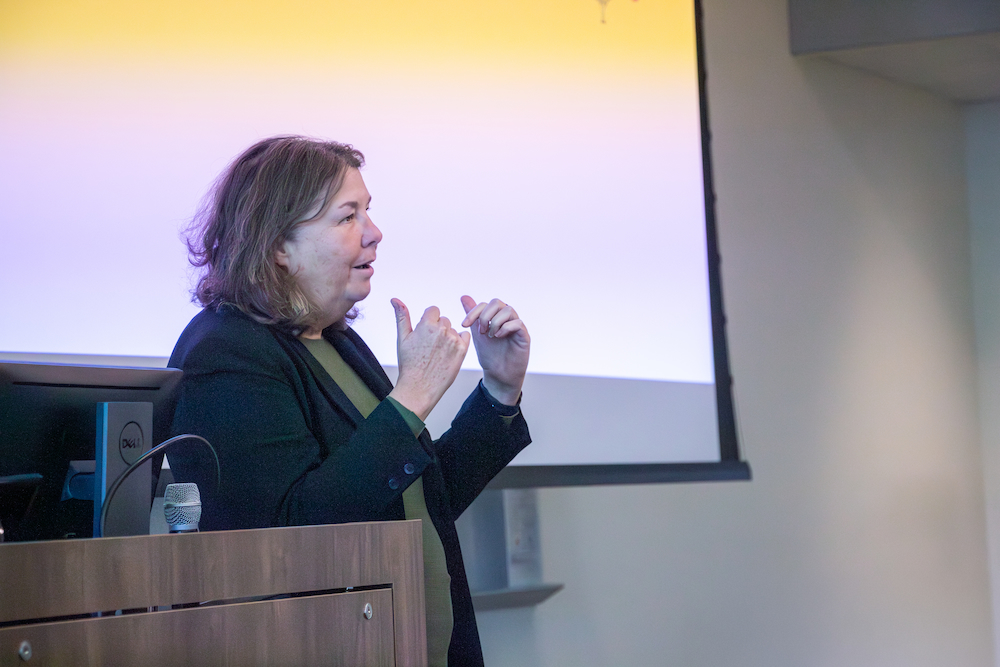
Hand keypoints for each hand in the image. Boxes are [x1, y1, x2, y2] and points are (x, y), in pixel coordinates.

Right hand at [388, 298, 470, 420]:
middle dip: (438, 329)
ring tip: (437, 353)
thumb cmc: (409, 364)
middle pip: (443, 320)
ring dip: (448, 337)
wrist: (419, 387)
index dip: (428, 322)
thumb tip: (395, 299)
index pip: (433, 311)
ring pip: (453, 329)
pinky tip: (449, 352)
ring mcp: (453, 340)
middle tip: (429, 347)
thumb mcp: (402, 338)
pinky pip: (465, 336)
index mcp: (426, 324)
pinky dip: (459, 341)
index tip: (424, 336)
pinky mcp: (463, 350)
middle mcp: (442, 330)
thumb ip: (402, 316)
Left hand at [461, 296, 529, 405]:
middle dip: (485, 315)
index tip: (464, 324)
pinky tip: (498, 337)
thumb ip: (473, 316)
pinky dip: (505, 328)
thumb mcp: (477, 333)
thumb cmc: (489, 355)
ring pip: (508, 310)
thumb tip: (464, 296)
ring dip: (495, 322)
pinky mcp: (524, 336)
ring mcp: (517, 326)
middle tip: (481, 331)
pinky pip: (518, 323)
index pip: (485, 304)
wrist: (498, 375)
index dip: (473, 312)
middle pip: (497, 302)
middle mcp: (507, 319)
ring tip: (490, 336)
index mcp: (496, 317)